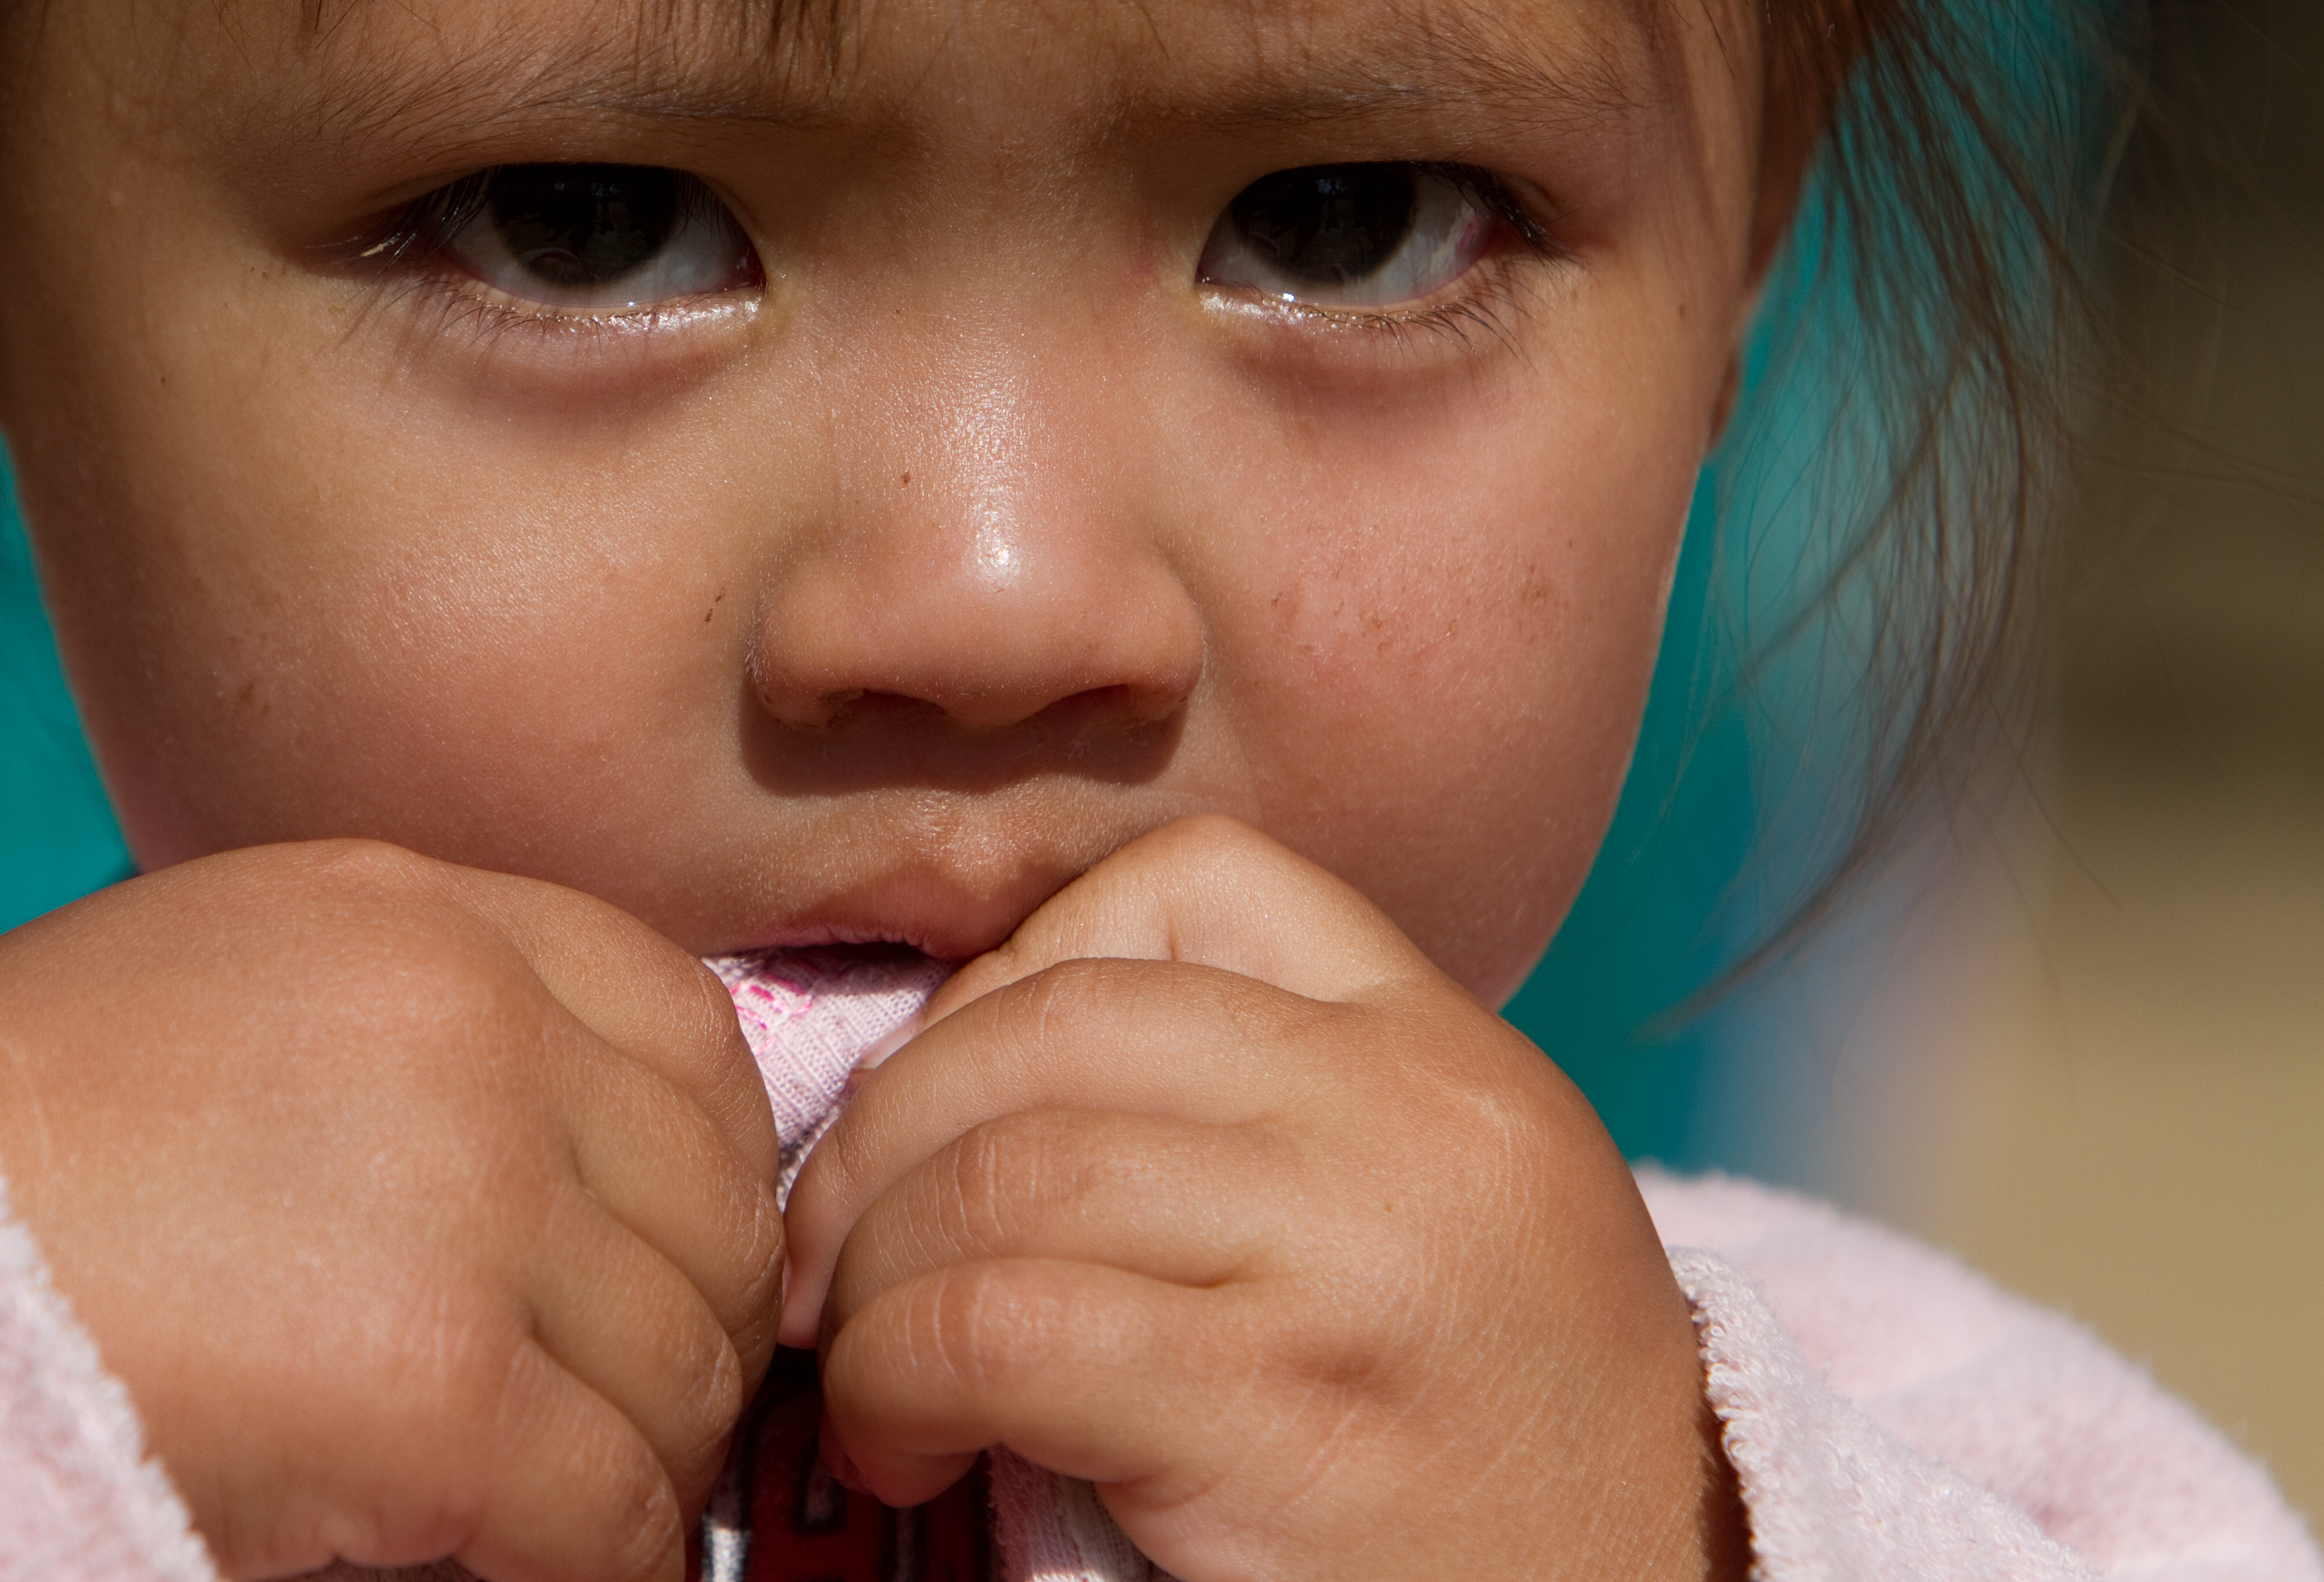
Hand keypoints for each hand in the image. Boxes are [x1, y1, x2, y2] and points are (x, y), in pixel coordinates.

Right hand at [0, 841, 782, 1581]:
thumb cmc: (9, 1148)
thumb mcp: (238, 988)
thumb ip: (419, 1034)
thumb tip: (586, 1172)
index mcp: (422, 917)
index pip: (688, 1029)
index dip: (707, 1169)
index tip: (669, 1263)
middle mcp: (472, 1026)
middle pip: (711, 1210)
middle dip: (691, 1329)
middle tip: (626, 1412)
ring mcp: (465, 1200)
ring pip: (682, 1371)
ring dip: (643, 1460)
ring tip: (561, 1499)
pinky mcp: (436, 1388)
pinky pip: (615, 1510)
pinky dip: (600, 1566)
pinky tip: (525, 1570)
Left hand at [781, 815, 1745, 1581]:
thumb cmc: (1494, 1436)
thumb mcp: (1429, 1207)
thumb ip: (1263, 1109)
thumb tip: (965, 1069)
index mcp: (1440, 1049)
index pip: (1196, 880)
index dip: (1022, 966)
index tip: (960, 1105)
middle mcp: (1406, 1120)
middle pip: (1052, 1022)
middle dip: (884, 1131)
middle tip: (829, 1251)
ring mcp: (1349, 1258)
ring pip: (1000, 1173)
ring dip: (869, 1273)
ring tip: (858, 1361)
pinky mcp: (1279, 1413)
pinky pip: (1000, 1330)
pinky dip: (896, 1377)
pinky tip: (903, 1442)